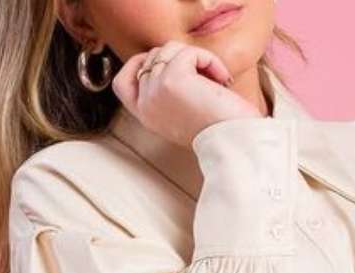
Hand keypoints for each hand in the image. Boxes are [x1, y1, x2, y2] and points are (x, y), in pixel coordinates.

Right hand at [112, 40, 262, 147]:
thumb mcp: (180, 113)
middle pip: (152, 56)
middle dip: (180, 58)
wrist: (232, 142)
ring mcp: (155, 90)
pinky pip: (189, 52)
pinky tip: (222, 79)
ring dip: (196, 58)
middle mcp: (146, 104)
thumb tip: (166, 59)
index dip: (139, 63)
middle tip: (204, 77)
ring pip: (169, 49)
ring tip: (214, 79)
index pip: (122, 82)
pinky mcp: (172, 79)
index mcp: (145, 115)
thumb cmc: (218, 129)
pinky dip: (210, 60)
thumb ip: (165, 92)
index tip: (166, 63)